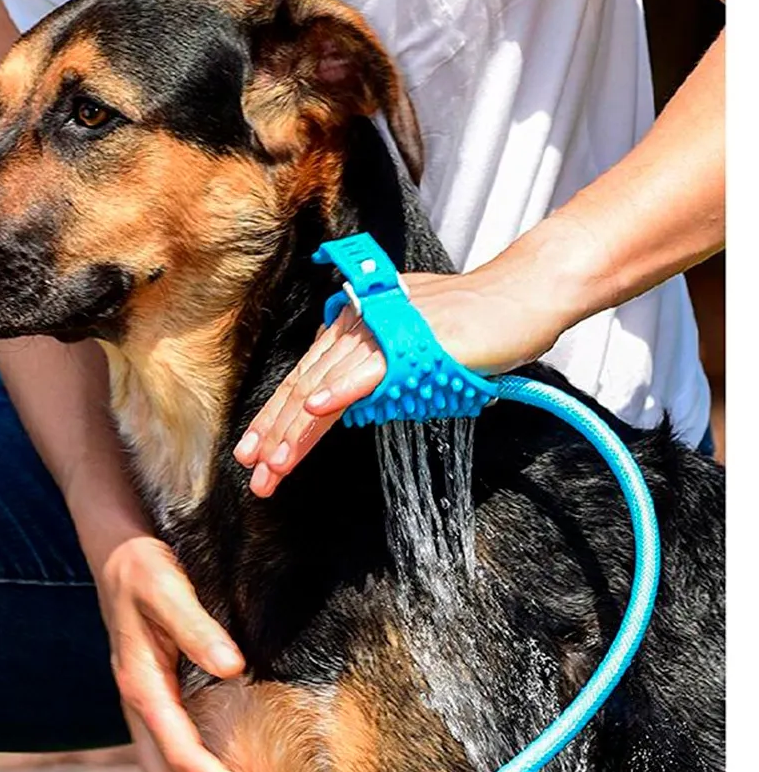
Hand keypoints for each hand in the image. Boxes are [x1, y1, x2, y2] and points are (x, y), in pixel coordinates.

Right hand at [96, 535, 261, 771]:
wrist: (115, 552)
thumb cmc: (142, 567)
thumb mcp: (167, 586)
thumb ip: (197, 626)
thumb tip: (233, 667)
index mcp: (141, 684)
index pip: (177, 753)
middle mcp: (139, 705)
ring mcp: (144, 707)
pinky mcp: (153, 700)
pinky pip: (167, 758)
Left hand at [234, 267, 568, 497]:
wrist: (517, 297)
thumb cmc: (471, 325)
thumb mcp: (409, 347)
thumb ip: (375, 369)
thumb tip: (353, 400)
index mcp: (350, 328)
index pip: (304, 381)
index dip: (276, 420)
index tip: (256, 455)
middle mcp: (354, 327)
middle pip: (304, 389)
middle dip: (274, 435)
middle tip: (254, 474)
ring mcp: (378, 334)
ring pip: (325, 388)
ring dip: (296, 432)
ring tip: (274, 467)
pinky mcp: (406, 342)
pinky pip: (364, 373)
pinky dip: (337, 393)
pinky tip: (313, 413)